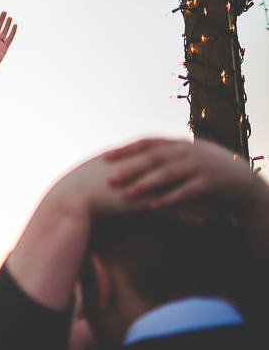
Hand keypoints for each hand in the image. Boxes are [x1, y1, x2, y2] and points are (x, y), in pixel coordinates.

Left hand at [105, 138, 265, 210]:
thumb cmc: (206, 170)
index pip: (147, 143)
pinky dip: (170, 198)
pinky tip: (155, 206)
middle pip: (154, 158)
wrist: (243, 181)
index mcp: (179, 143)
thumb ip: (164, 155)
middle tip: (110, 180)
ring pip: (168, 174)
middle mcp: (188, 151)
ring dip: (146, 184)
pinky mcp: (211, 182)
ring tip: (127, 194)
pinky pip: (187, 191)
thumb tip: (134, 157)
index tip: (106, 157)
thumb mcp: (186, 158)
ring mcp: (200, 165)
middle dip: (131, 168)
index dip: (126, 149)